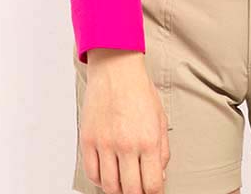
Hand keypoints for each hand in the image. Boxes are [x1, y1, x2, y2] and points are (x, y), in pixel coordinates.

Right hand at [79, 49, 169, 193]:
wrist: (116, 69)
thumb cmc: (139, 90)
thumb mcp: (160, 118)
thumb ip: (162, 150)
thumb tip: (160, 175)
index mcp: (149, 140)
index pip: (152, 185)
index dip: (154, 193)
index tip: (153, 191)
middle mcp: (127, 144)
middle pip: (131, 191)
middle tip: (138, 189)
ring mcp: (105, 144)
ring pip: (109, 187)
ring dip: (118, 189)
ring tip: (123, 182)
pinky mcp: (88, 140)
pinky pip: (92, 173)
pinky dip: (100, 180)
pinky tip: (108, 173)